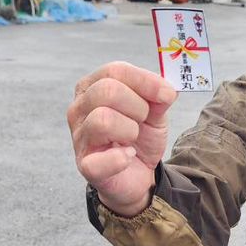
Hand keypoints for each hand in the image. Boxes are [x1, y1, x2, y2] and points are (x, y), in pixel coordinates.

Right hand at [67, 62, 176, 217]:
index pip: (115, 70)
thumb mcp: (154, 112)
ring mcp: (79, 137)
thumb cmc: (140, 137)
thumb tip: (167, 90)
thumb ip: (158, 97)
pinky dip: (121, 158)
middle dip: (137, 106)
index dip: (145, 81)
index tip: (167, 94)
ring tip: (132, 138)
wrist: (139, 174)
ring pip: (103, 119)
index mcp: (92, 87)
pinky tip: (128, 157)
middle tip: (143, 120)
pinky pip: (100, 159)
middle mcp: (79, 108)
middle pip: (107, 90)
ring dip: (130, 130)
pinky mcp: (85, 165)